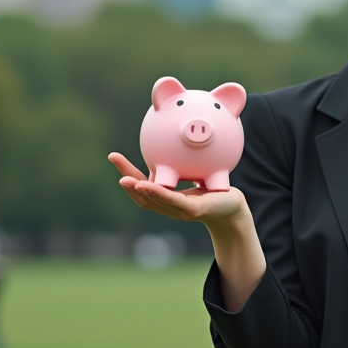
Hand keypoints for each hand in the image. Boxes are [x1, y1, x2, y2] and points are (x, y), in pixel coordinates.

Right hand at [108, 152, 247, 228]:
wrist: (233, 206)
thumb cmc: (213, 190)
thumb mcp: (194, 172)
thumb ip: (179, 161)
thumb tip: (169, 136)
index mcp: (166, 198)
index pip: (142, 186)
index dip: (127, 172)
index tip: (113, 156)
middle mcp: (170, 207)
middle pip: (143, 197)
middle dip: (128, 183)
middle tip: (115, 163)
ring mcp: (180, 211)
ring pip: (155, 201)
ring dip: (139, 191)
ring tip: (126, 180)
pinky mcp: (193, 211)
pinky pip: (174, 201)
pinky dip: (160, 194)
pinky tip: (150, 185)